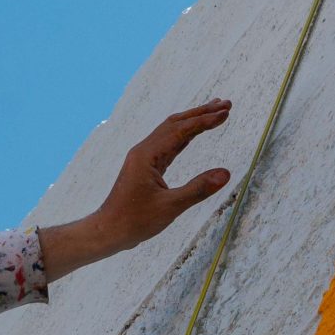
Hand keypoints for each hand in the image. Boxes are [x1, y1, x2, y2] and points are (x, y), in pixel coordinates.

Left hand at [38, 100, 233, 277]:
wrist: (109, 230)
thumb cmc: (135, 221)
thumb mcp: (170, 207)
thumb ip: (198, 189)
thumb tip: (226, 173)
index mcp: (147, 155)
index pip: (181, 130)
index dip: (205, 121)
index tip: (226, 113)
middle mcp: (144, 150)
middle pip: (176, 123)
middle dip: (201, 113)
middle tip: (226, 104)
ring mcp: (144, 157)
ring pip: (171, 131)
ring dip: (193, 121)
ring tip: (214, 112)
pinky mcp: (146, 166)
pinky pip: (168, 144)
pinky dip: (184, 135)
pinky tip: (194, 133)